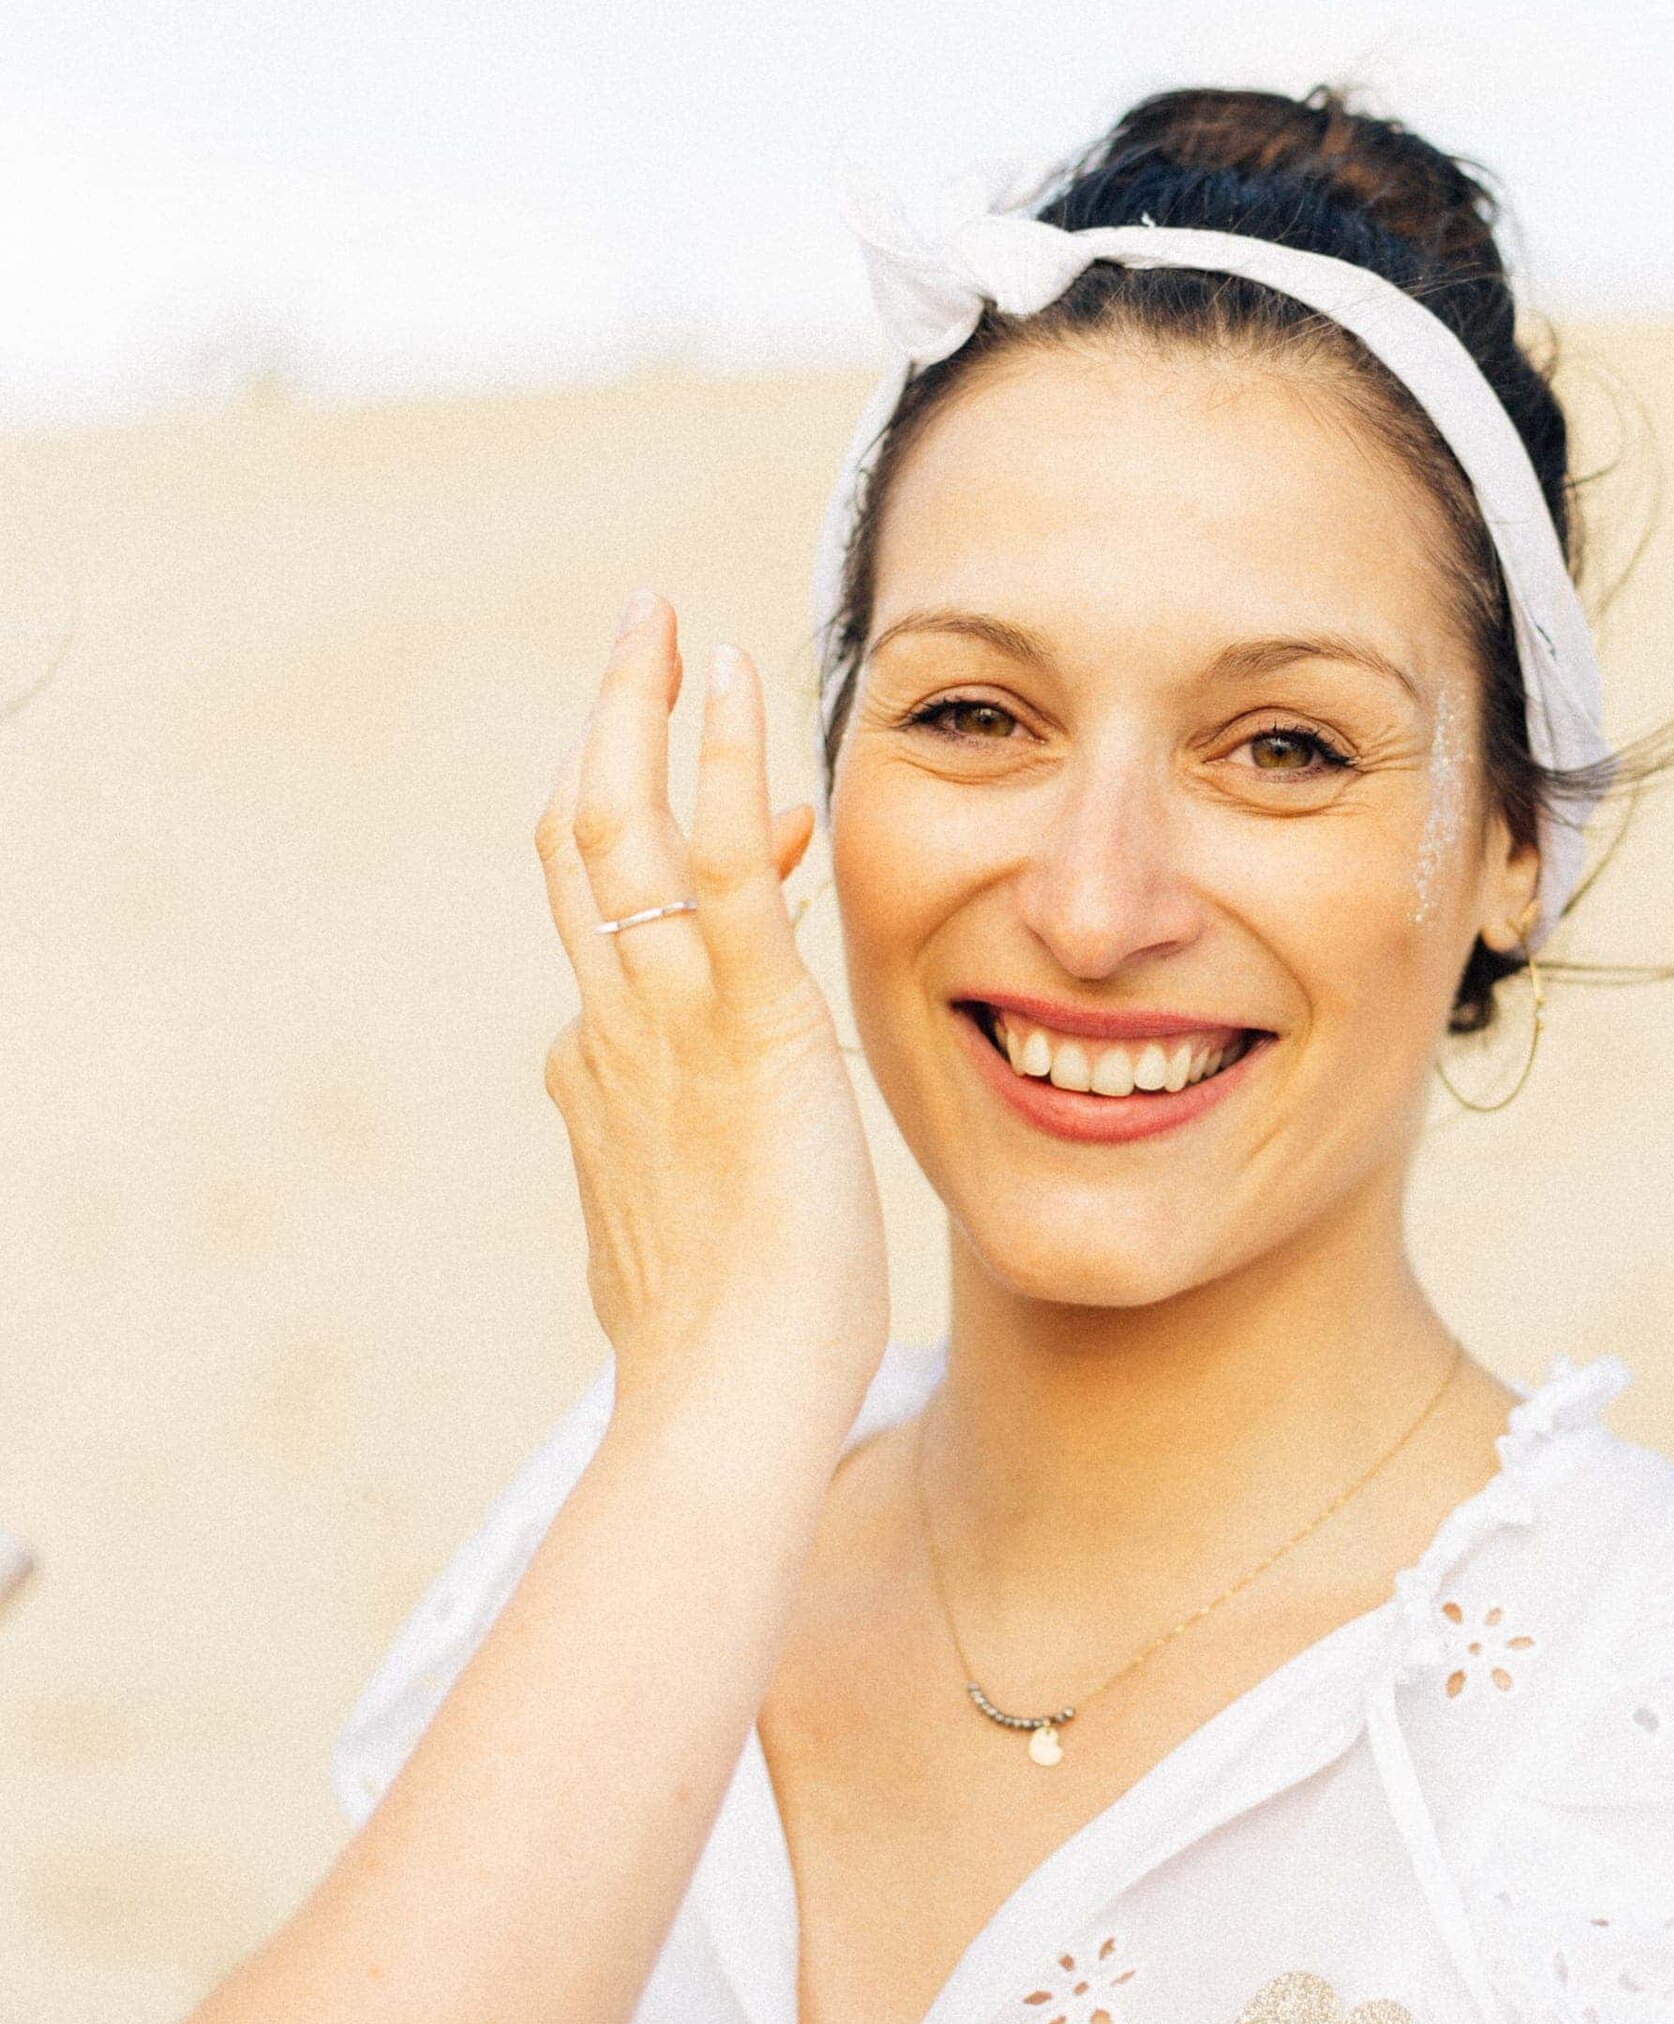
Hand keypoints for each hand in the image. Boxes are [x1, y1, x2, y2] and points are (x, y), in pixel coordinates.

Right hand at [536, 593, 886, 1439]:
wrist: (727, 1405)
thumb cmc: (730, 1355)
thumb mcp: (685, 1234)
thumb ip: (669, 1164)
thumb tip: (660, 1138)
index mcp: (601, 1077)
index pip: (600, 919)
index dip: (639, 834)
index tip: (721, 791)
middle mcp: (611, 1030)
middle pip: (579, 839)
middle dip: (605, 726)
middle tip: (640, 633)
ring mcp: (665, 1023)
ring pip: (623, 825)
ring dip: (643, 707)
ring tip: (666, 617)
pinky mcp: (744, 1027)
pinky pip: (716, 864)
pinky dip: (720, 760)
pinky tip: (739, 683)